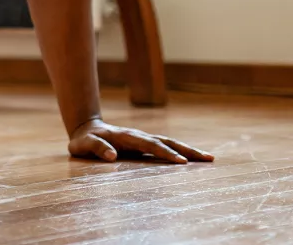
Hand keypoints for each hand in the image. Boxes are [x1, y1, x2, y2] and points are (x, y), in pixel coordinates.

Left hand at [69, 119, 214, 163]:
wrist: (86, 129)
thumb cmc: (84, 140)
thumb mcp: (83, 145)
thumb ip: (96, 148)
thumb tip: (111, 157)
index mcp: (127, 137)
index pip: (151, 146)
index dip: (166, 153)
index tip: (182, 162)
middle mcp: (139, 136)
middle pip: (167, 142)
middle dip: (188, 150)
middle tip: (208, 159)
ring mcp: (144, 140)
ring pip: (170, 143)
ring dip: (189, 150)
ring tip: (209, 158)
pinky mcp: (145, 145)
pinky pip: (166, 147)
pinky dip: (180, 152)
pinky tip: (193, 160)